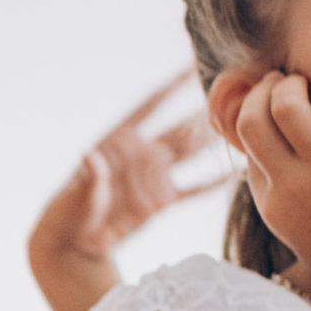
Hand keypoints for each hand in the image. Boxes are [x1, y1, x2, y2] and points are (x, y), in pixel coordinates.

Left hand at [28, 72, 226, 310]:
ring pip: (190, 154)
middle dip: (204, 113)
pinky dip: (215, 182)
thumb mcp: (76, 194)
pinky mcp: (162, 201)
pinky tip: (239, 171)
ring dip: (212, 141)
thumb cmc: (67, 212)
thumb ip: (88, 177)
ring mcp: (153, 176)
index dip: (170, 88)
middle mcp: (139, 154)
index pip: (148, 108)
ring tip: (244, 125)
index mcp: (116, 141)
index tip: (194, 67)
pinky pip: (194, 188)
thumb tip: (88, 156)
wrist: (72, 244)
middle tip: (237, 96)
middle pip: (177, 129)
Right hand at [234, 70, 310, 310]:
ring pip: (284, 102)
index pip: (248, 153)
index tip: (271, 113)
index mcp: (277, 208)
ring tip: (308, 79)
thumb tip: (288, 193)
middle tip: (280, 83)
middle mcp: (293, 185)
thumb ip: (295, 216)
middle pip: (251, 120)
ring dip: (291, 83)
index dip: (256, 125)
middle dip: (261, 94)